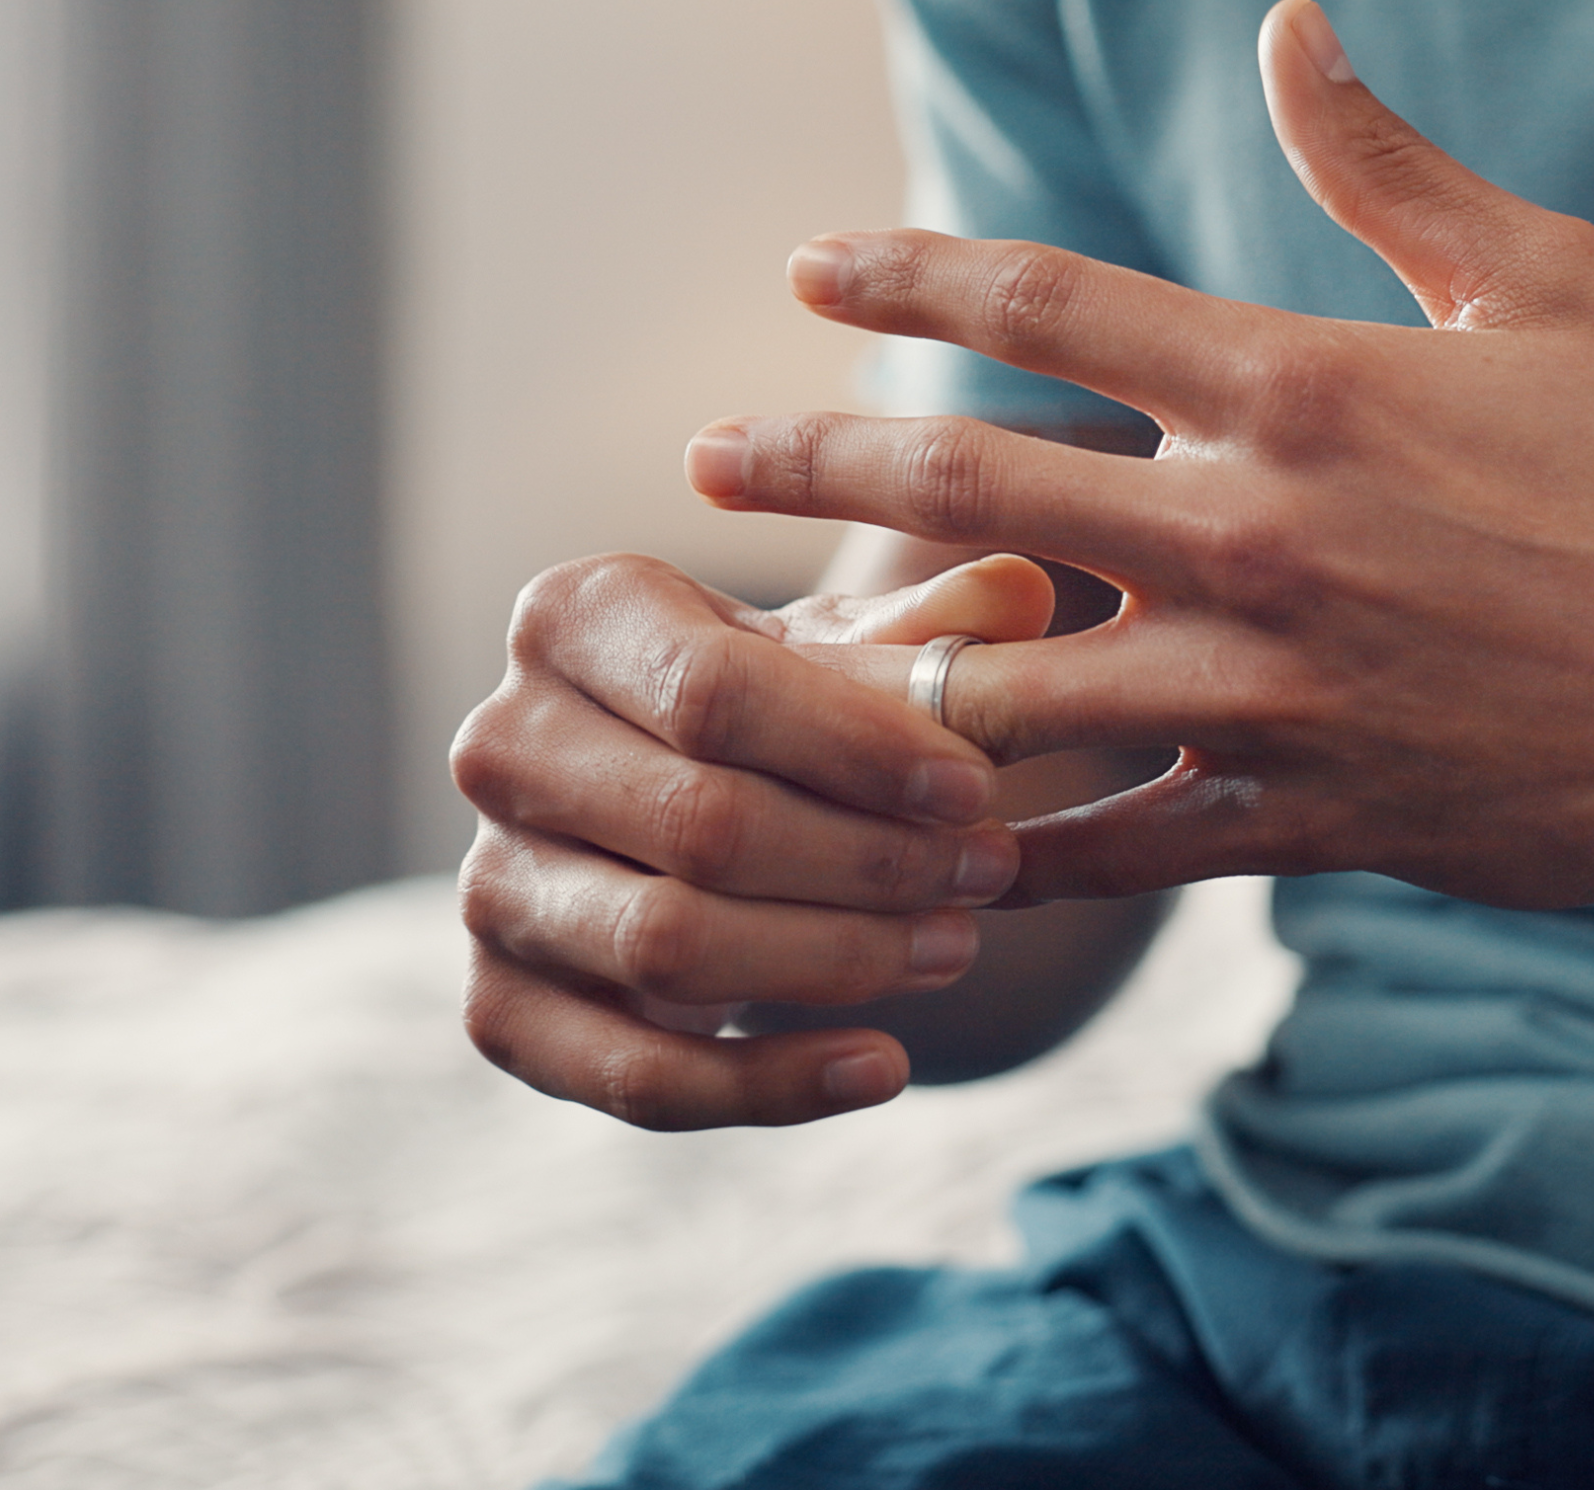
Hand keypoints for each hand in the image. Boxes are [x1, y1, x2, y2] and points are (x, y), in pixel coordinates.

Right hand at [451, 550, 1056, 1126]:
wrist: (700, 798)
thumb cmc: (787, 705)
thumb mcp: (855, 648)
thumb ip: (935, 625)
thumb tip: (1023, 590)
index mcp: (575, 617)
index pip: (716, 692)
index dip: (859, 750)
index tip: (978, 789)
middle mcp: (502, 744)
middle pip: (699, 823)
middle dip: (866, 859)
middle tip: (990, 873)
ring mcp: (488, 881)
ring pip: (668, 944)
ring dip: (834, 958)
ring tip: (956, 945)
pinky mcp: (499, 1006)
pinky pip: (632, 1074)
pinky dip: (764, 1086)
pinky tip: (881, 1068)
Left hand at [683, 0, 1593, 909]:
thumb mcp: (1547, 282)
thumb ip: (1388, 162)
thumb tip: (1285, 24)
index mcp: (1303, 385)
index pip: (1043, 301)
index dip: (900, 274)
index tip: (805, 267)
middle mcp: (1255, 537)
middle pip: (965, 489)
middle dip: (809, 469)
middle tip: (700, 467)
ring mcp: (1270, 697)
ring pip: (999, 695)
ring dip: (871, 682)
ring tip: (777, 672)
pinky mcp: (1303, 823)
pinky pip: (1106, 850)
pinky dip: (1006, 856)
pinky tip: (925, 855)